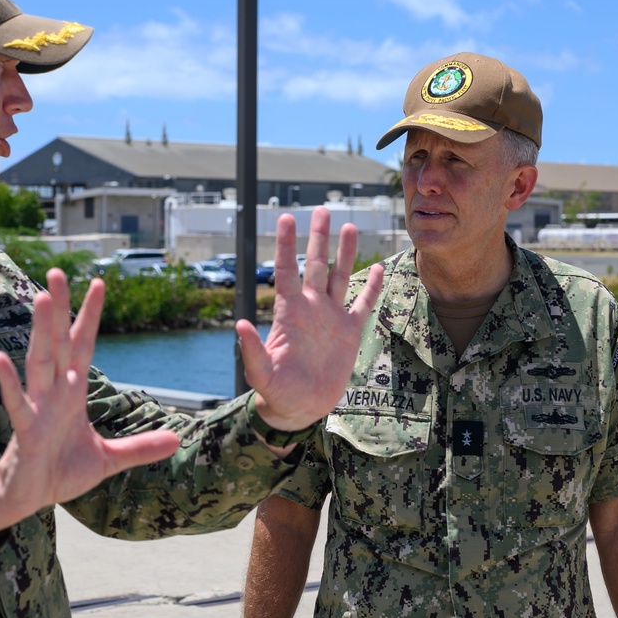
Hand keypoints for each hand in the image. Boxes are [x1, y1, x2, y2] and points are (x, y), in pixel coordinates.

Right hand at [0, 269, 179, 541]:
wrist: (28, 499)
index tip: (99, 283)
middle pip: (59, 341)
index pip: (84, 345)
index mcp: (73, 393)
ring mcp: (38, 408)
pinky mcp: (25, 430)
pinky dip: (9, 382)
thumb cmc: (60, 472)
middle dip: (59, 308)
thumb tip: (177, 441)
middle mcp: (54, 392)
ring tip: (41, 299)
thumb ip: (139, 448)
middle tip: (57, 272)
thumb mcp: (108, 459)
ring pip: (40, 361)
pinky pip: (17, 402)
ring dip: (41, 331)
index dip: (91, 316)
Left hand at [237, 207, 382, 434]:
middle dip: (318, 238)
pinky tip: (379, 268)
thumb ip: (251, 349)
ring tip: (349, 226)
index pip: (286, 270)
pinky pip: (363, 304)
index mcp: (289, 312)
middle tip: (321, 209)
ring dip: (345, 253)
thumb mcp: (260, 372)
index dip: (285, 244)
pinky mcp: (349, 332)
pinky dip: (371, 287)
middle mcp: (311, 307)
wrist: (299, 408)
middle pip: (316, 265)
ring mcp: (331, 317)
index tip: (286, 218)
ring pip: (340, 277)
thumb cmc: (275, 391)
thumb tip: (239, 324)